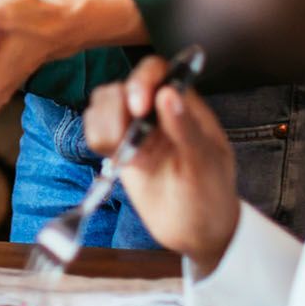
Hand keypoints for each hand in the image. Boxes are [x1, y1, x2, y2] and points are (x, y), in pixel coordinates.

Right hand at [84, 57, 239, 273]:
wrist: (195, 234)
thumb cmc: (210, 198)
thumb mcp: (205, 166)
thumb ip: (186, 129)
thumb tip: (168, 93)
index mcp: (186, 106)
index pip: (160, 71)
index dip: (144, 79)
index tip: (139, 106)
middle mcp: (158, 111)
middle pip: (125, 83)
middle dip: (119, 106)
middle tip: (127, 139)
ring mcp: (136, 128)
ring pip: (104, 102)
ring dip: (104, 123)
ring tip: (122, 152)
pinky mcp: (118, 147)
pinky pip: (94, 126)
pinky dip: (96, 137)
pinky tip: (114, 157)